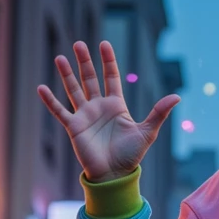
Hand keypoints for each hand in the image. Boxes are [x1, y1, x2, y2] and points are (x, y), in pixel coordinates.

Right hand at [38, 41, 179, 181]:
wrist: (114, 175)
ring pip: (73, 90)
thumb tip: (177, 96)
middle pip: (90, 79)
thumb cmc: (131, 156)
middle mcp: (99, 107)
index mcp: (116, 106)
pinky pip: (59, 111)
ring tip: (61, 57)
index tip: (104, 44)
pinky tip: (41, 88)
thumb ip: (159, 113)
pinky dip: (50, 101)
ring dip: (67, 74)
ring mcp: (85, 116)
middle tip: (79, 43)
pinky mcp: (73, 127)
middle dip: (85, 62)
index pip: (111, 77)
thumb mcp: (147, 132)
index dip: (108, 61)